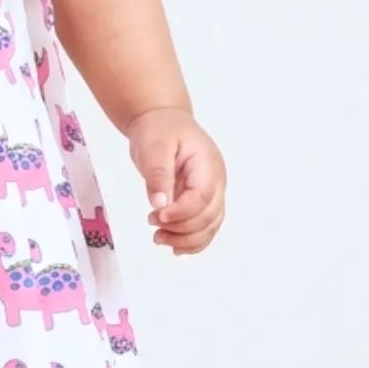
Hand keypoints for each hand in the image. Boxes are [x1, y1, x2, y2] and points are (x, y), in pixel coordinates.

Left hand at [126, 106, 225, 255]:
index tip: (156, 215)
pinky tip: (175, 247)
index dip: (180, 213)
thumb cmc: (159, 129)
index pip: (201, 198)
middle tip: (152, 225)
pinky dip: (193, 240)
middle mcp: (215, 181)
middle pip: (209, 217)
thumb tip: (159, 204)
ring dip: (186, 239)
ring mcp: (212, 191)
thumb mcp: (154, 147)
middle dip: (181, 229)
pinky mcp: (201, 199)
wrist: (162, 120)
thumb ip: (158, 175)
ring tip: (158, 239)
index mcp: (207, 165)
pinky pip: (205, 225)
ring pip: (210, 226)